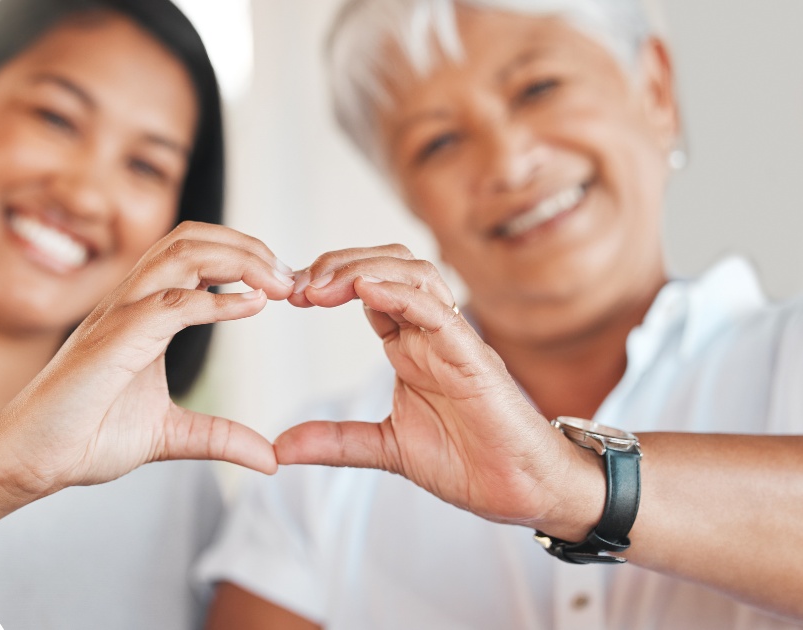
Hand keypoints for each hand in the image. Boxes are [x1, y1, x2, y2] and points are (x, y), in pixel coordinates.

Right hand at [0, 221, 295, 498]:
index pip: (194, 256)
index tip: (285, 285)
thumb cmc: (85, 436)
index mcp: (142, 314)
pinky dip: (216, 300)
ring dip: (238, 260)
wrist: (31, 459)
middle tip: (290, 276)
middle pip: (192, 239)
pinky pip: (170, 304)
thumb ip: (219, 437)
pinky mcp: (113, 341)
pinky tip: (251, 305)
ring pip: (180, 255)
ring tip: (277, 283)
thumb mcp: (171, 436)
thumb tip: (271, 458)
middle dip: (247, 247)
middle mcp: (129, 303)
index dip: (243, 259)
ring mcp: (119, 316)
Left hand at [277, 245, 602, 536]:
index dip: (327, 283)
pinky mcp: (472, 357)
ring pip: (413, 274)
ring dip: (363, 269)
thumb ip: (335, 441)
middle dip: (339, 264)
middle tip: (297, 285)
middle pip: (387, 266)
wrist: (521, 491)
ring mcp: (453, 340)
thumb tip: (281, 447)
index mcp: (410, 346)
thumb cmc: (468, 461)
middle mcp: (430, 333)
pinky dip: (401, 294)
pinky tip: (365, 290)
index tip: (288, 295)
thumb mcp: (384, 448)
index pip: (366, 289)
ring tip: (322, 285)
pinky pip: (438, 311)